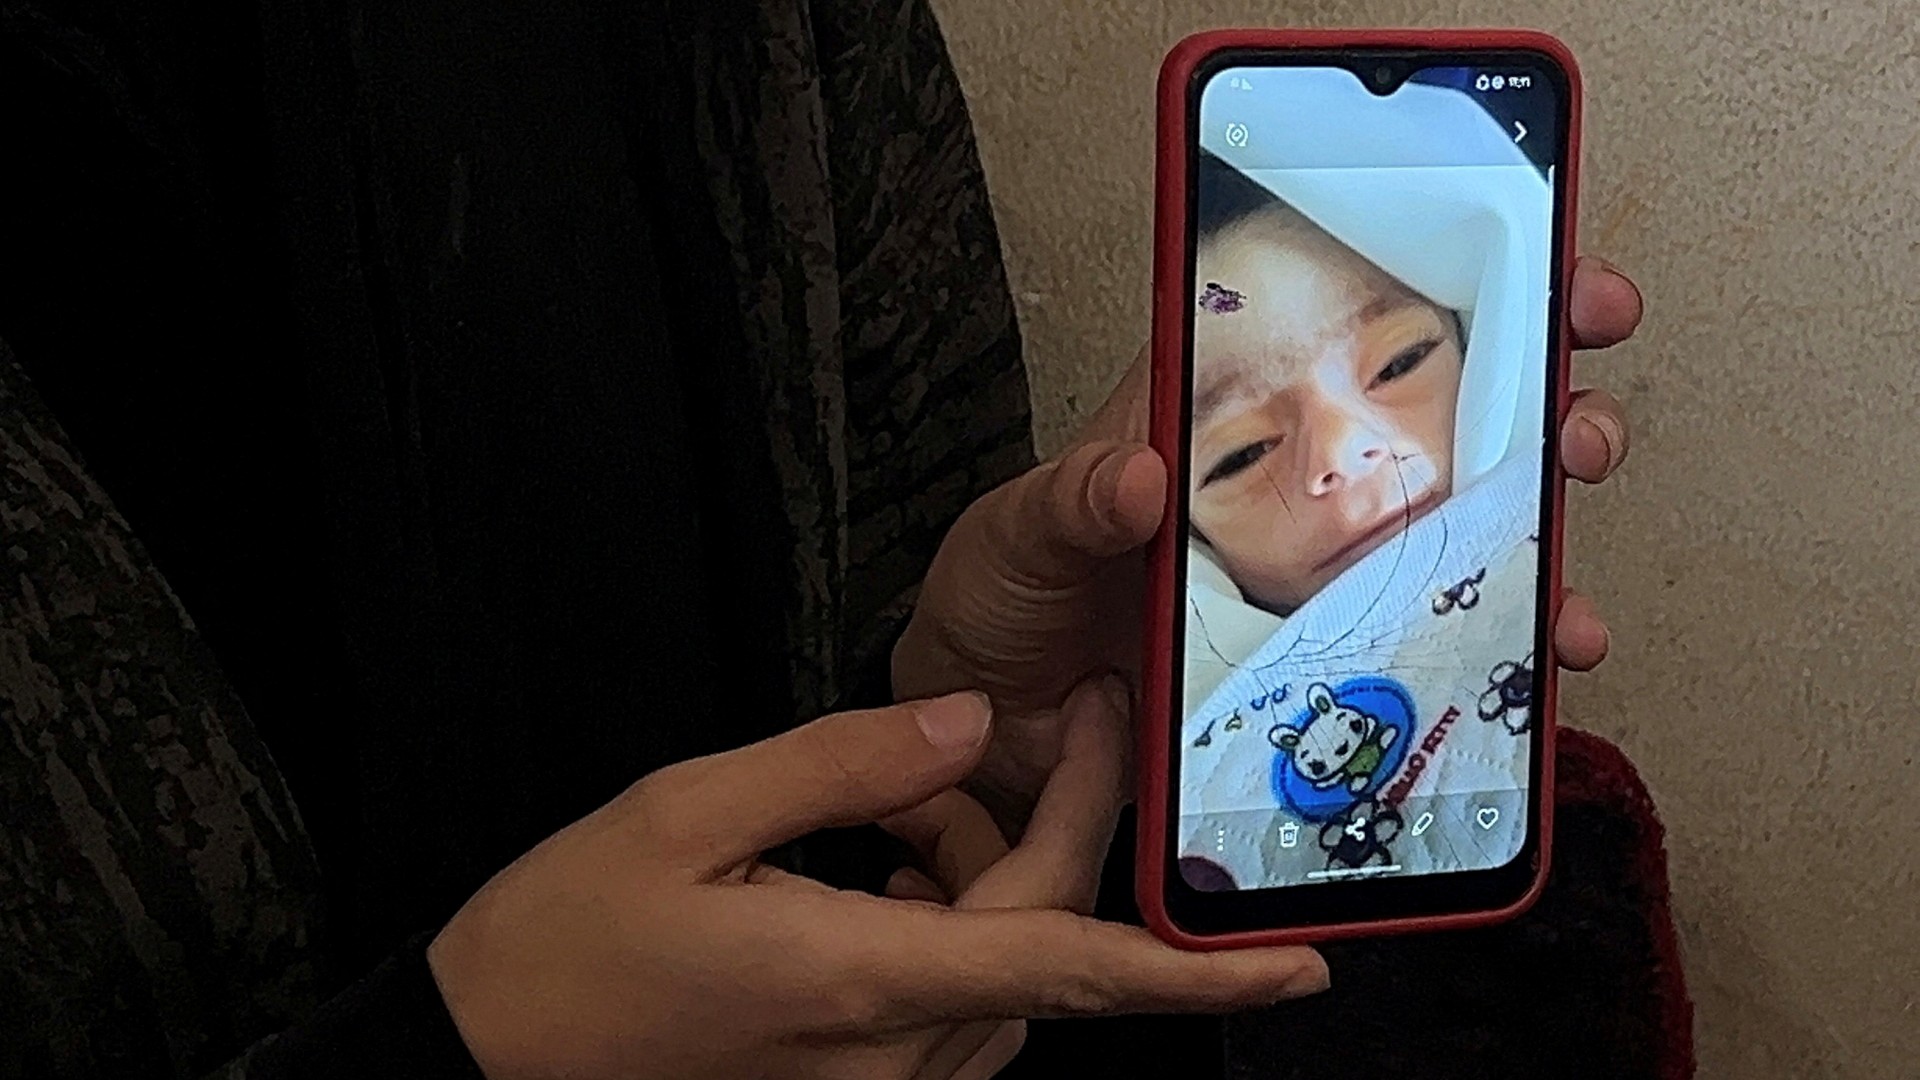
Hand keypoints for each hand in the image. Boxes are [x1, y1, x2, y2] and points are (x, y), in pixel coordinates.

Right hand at [427, 685, 1326, 1079]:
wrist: (482, 1063)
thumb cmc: (566, 946)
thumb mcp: (686, 815)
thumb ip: (845, 762)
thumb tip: (965, 723)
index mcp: (861, 980)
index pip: (1068, 968)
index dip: (1194, 972)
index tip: (1301, 963)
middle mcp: (892, 1058)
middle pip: (1039, 935)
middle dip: (1063, 817)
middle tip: (1057, 708)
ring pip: (1001, 972)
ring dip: (985, 871)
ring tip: (899, 798)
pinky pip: (953, 1005)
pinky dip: (944, 922)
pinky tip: (878, 867)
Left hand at [894, 258, 1642, 825]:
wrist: (997, 717)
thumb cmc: (1005, 593)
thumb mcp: (1024, 529)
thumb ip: (1076, 501)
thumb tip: (1142, 477)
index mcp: (1225, 413)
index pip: (1351, 319)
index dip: (1459, 287)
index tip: (1545, 277)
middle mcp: (1290, 481)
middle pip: (1442, 420)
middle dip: (1539, 409)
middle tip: (1578, 424)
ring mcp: (1317, 570)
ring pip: (1457, 536)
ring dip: (1537, 544)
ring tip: (1566, 567)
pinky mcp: (1324, 658)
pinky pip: (1424, 647)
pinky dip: (1492, 654)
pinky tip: (1531, 663)